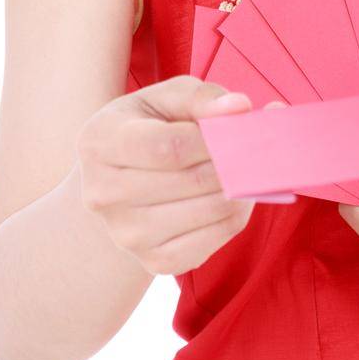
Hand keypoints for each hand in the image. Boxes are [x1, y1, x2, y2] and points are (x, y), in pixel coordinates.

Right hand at [76, 74, 286, 276]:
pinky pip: (214, 239)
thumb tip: (240, 107)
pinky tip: (235, 195)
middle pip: (192, 181)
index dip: (212, 139)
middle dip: (235, 162)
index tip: (238, 127)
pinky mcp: (155, 262)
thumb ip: (200, 97)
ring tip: (249, 168)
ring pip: (210, 211)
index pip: (167, 147)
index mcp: (99, 142)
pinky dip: (236, 214)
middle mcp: (103, 193)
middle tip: (259, 148)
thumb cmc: (149, 129)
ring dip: (242, 188)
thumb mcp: (165, 99)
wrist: (120, 186)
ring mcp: (127, 234)